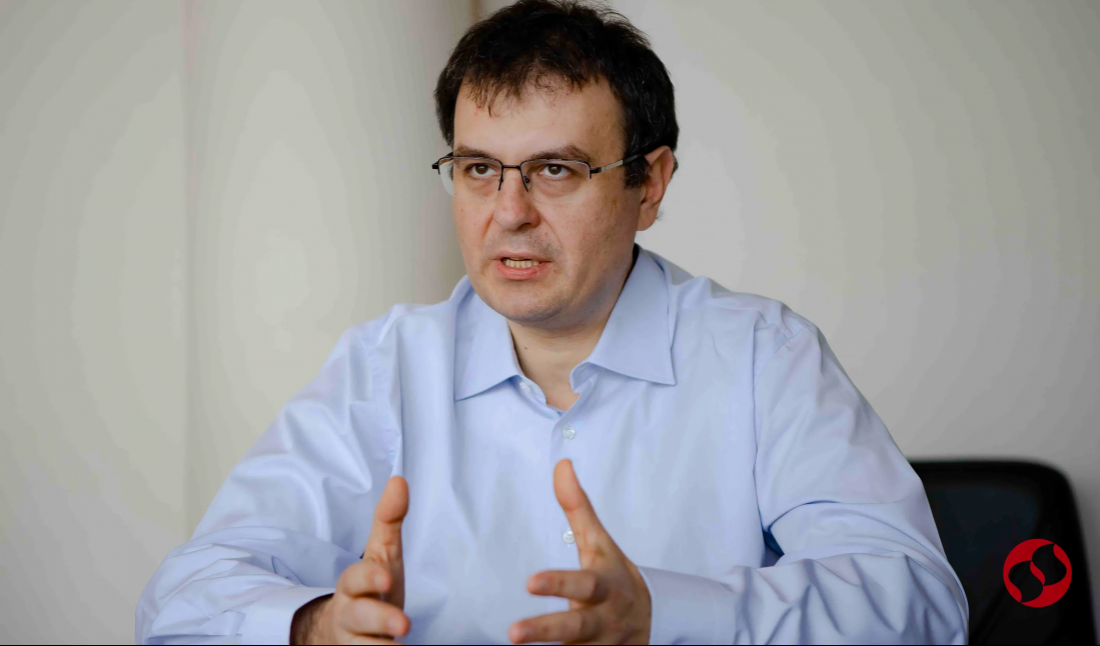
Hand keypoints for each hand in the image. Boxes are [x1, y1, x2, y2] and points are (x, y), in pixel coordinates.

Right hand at [292, 476, 410, 644]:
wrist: (340, 633)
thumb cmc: (369, 588)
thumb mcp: (381, 555)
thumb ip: (389, 521)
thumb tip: (399, 481)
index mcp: (354, 584)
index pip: (355, 578)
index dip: (369, 576)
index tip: (385, 576)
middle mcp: (351, 615)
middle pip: (360, 617)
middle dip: (379, 619)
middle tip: (404, 625)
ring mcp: (354, 643)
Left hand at [509, 460, 651, 644]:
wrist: (654, 619)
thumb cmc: (614, 576)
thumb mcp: (599, 544)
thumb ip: (578, 508)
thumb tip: (561, 465)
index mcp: (604, 586)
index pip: (583, 584)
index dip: (558, 584)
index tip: (531, 582)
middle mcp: (602, 620)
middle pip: (576, 628)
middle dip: (546, 631)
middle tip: (513, 633)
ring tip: (513, 645)